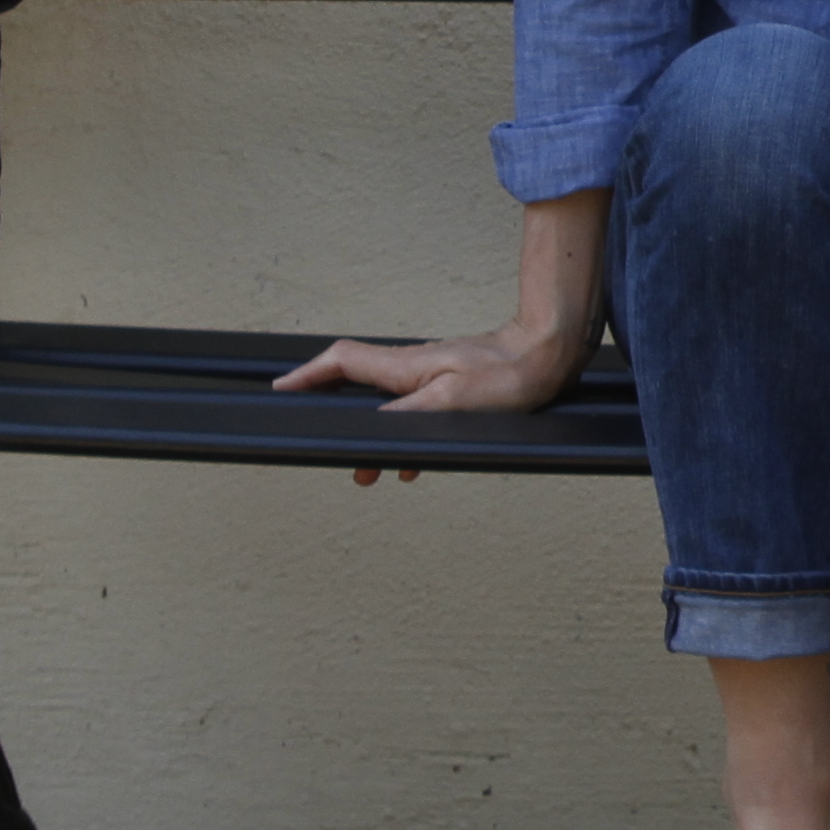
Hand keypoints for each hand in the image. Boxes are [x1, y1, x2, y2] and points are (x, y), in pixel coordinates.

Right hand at [274, 320, 590, 486]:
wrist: (547, 356)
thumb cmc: (507, 376)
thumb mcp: (451, 402)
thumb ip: (406, 416)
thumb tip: (369, 431)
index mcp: (404, 368)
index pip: (341, 364)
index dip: (307, 377)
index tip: (282, 391)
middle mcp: (411, 369)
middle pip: (355, 386)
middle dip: (333, 414)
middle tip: (324, 447)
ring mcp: (429, 376)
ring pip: (384, 404)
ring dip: (369, 436)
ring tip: (366, 472)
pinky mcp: (449, 386)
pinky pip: (411, 411)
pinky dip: (401, 437)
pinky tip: (409, 463)